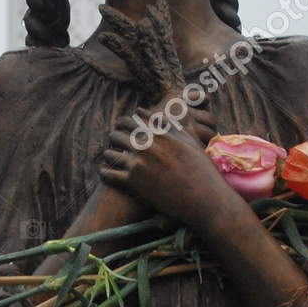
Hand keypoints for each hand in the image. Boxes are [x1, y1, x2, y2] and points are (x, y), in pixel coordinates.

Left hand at [98, 100, 229, 228]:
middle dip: (114, 137)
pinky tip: (104, 172)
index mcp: (159, 133)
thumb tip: (178, 108)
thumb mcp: (192, 141)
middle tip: (114, 140)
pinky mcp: (133, 182)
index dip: (124, 122)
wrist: (202, 199)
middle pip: (117, 134)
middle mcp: (146, 145)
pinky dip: (104, 172)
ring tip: (109, 156)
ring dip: (109, 154)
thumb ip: (181, 123)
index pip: (131, 120)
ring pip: (110, 153)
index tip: (122, 126)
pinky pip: (108, 174)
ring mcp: (138, 163)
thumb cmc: (201, 170)